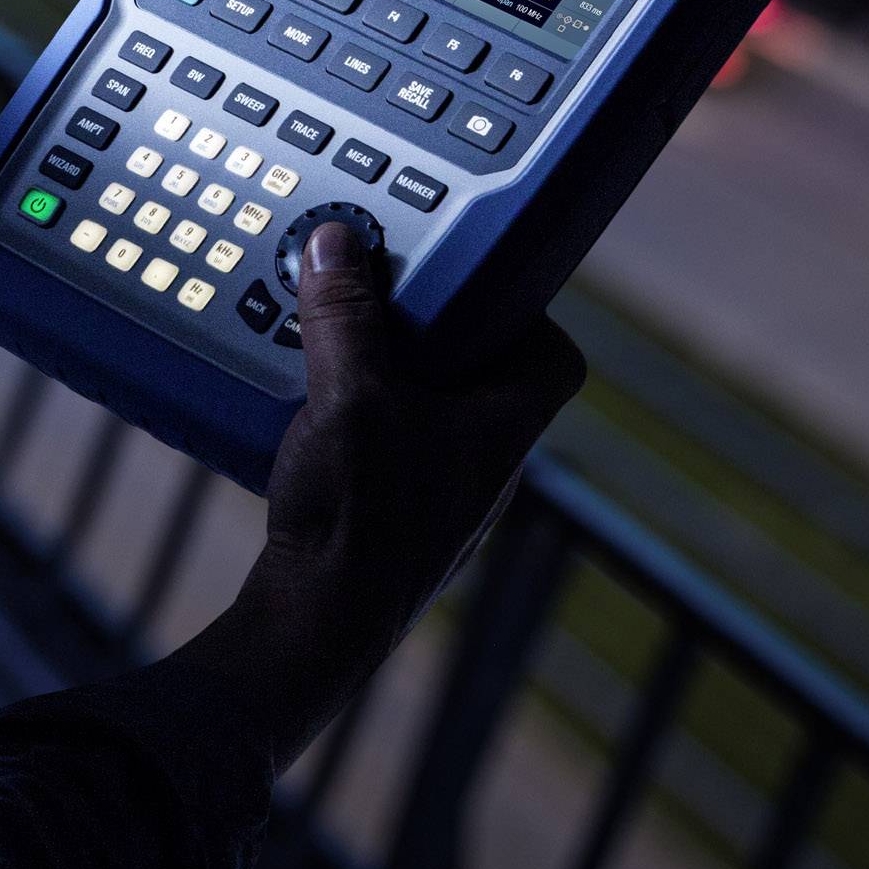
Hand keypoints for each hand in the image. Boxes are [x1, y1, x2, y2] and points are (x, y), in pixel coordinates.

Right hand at [243, 220, 584, 722]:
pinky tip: (312, 408)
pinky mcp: (398, 522)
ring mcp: (444, 499)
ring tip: (337, 342)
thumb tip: (338, 242)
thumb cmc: (358, 517)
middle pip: (484, 377)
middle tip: (386, 295)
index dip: (524, 310)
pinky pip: (393, 451)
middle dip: (435, 333)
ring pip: (433, 415)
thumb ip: (345, 316)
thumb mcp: (350, 395)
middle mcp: (487, 466)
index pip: (555, 357)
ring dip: (389, 376)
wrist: (316, 626)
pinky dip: (361, 422)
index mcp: (505, 428)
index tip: (474, 277)